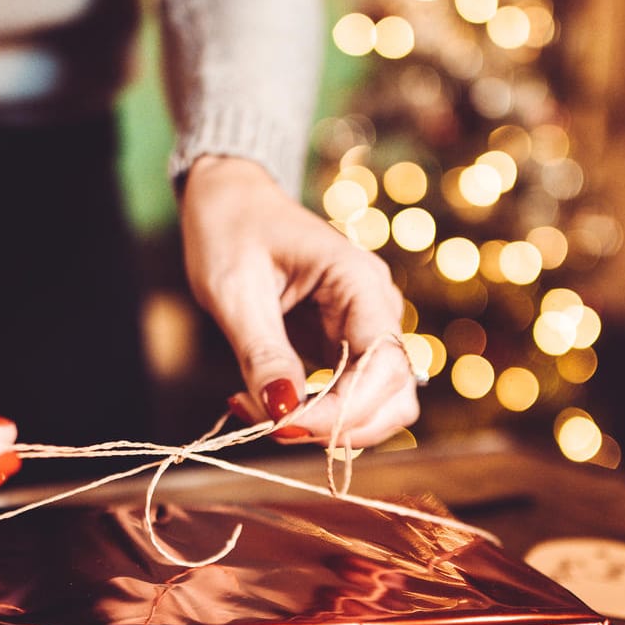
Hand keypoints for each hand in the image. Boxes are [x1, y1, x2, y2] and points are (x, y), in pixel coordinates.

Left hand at [180, 156, 417, 447]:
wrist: (229, 198)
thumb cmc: (230, 228)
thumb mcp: (235, 290)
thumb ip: (262, 353)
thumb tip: (283, 412)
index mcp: (360, 283)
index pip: (384, 366)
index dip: (344, 410)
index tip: (285, 426)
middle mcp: (376, 309)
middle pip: (394, 396)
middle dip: (338, 426)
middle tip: (269, 426)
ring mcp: (365, 329)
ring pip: (377, 405)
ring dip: (328, 427)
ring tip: (262, 413)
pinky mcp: (344, 346)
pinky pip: (347, 397)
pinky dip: (314, 414)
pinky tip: (267, 402)